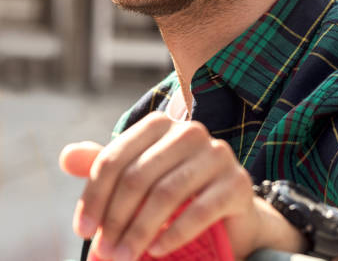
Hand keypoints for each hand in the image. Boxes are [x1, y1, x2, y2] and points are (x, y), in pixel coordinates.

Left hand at [60, 112, 306, 260]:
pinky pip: (201, 209)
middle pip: (138, 176)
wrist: (226, 211)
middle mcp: (190, 131)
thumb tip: (65, 157)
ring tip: (124, 257)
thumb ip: (104, 167)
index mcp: (159, 124)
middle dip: (115, 219)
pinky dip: (175, 234)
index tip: (83, 230)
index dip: (94, 196)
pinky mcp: (238, 182)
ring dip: (140, 232)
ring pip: (167, 193)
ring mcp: (217, 154)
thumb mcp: (136, 177)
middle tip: (103, 253)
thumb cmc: (173, 190)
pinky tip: (158, 250)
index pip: (115, 158)